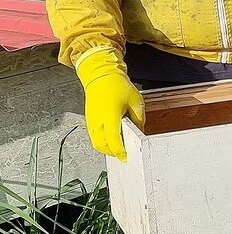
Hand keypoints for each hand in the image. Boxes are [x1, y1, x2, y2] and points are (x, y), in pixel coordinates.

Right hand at [76, 47, 144, 161]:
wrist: (100, 76)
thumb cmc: (118, 86)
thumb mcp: (135, 101)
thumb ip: (138, 118)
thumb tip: (140, 131)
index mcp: (110, 117)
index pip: (114, 140)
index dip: (120, 151)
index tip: (126, 157)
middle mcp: (98, 121)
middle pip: (102, 146)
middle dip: (113, 153)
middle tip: (124, 154)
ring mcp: (91, 122)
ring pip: (96, 143)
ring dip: (106, 148)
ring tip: (119, 147)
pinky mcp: (89, 120)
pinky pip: (94, 136)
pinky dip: (102, 141)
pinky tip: (112, 139)